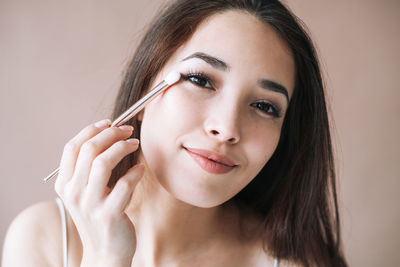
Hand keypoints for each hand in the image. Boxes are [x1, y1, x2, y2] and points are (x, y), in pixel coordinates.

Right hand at [54, 119, 143, 265]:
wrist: (106, 251)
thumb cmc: (100, 214)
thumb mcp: (86, 191)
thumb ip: (90, 167)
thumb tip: (110, 133)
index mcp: (65, 183)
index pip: (72, 146)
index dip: (92, 130)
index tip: (110, 122)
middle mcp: (73, 192)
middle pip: (88, 149)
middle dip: (111, 133)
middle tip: (128, 130)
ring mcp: (90, 204)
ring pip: (102, 163)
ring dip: (122, 147)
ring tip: (135, 143)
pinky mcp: (109, 214)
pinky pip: (124, 184)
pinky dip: (135, 172)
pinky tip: (140, 168)